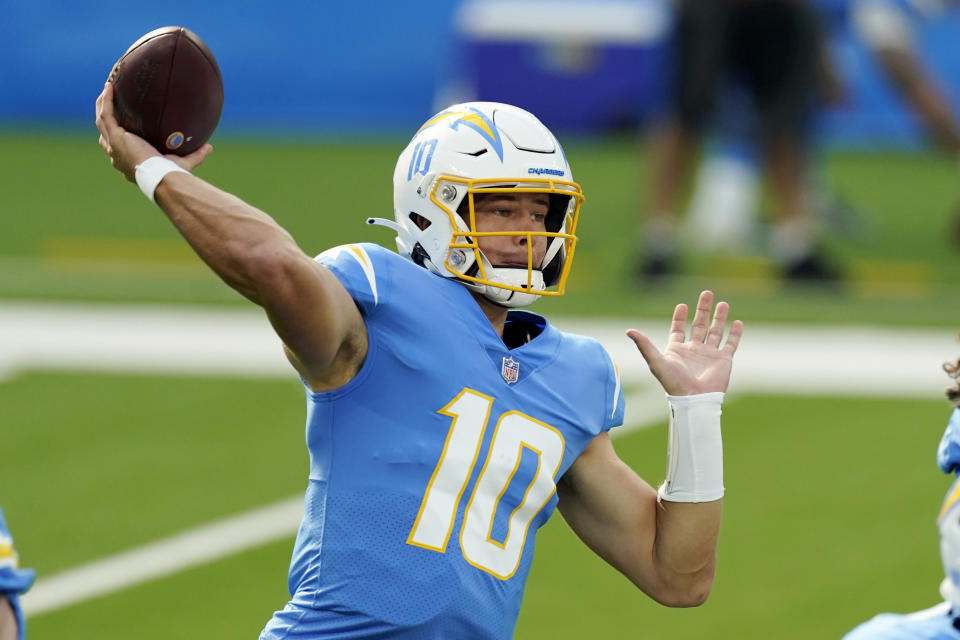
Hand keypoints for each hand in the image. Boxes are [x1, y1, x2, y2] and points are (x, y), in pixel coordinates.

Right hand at [94, 82, 211, 182]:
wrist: (161, 176)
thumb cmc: (170, 174)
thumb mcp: (183, 162)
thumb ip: (195, 155)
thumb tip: (209, 147)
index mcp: (129, 162)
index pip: (118, 149)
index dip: (117, 137)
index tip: (123, 127)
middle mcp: (117, 155)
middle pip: (105, 135)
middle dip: (106, 119)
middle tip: (110, 103)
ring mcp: (114, 145)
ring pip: (102, 122)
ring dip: (102, 105)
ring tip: (107, 90)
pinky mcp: (115, 137)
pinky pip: (105, 115)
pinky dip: (106, 101)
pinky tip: (109, 87)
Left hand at [626, 290, 742, 395]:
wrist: (694, 399)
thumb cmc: (673, 382)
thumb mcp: (656, 361)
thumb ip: (644, 345)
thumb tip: (629, 331)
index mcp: (677, 350)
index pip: (678, 329)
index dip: (679, 318)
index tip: (682, 306)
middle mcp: (693, 350)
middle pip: (699, 325)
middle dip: (703, 309)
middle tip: (707, 293)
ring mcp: (709, 355)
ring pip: (716, 331)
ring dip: (719, 318)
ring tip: (723, 303)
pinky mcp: (723, 360)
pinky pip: (731, 344)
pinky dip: (735, 333)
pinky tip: (737, 322)